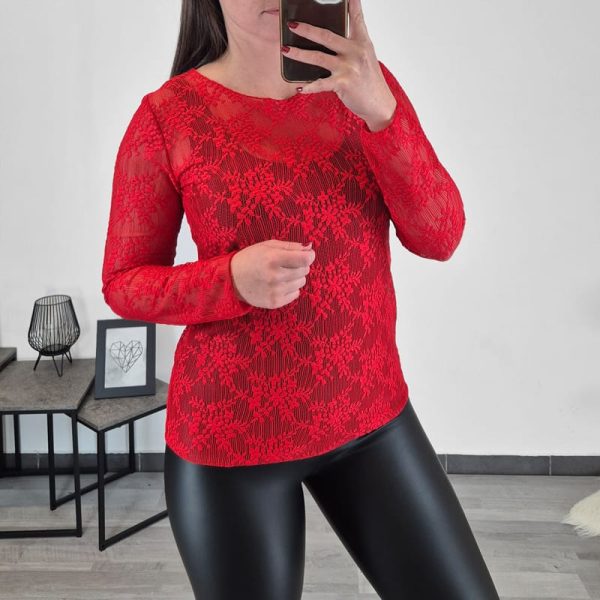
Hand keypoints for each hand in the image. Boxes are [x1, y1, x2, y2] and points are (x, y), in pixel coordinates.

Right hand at [231, 240, 315, 309]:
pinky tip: (278, 284)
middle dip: (299, 266)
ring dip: (295, 277)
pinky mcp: (274, 302)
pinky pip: (296, 294)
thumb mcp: (268, 246)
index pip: (305, 259)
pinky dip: (290, 288)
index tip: (306, 255)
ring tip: (280, 274)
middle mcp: (275, 276)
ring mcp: (275, 291)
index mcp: (273, 259)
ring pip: (301, 282)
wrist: (232, 279)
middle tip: (286, 264)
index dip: (309, 256)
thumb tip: (310, 248)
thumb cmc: (251, 258)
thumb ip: (291, 246)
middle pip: (304, 271)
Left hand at [282, 0, 396, 130]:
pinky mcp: (343, 84)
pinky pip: (321, 84)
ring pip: (318, 58)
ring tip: (285, 50)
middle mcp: (355, 52)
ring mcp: (348, 68)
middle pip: (327, 36)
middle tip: (292, 24)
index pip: (356, 17)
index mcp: (362, 42)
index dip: (351, 3)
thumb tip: (329, 37)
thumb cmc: (369, 81)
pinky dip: (309, 87)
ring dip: (299, 54)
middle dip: (307, 29)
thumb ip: (351, 44)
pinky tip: (299, 88)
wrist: (379, 104)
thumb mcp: (365, 57)